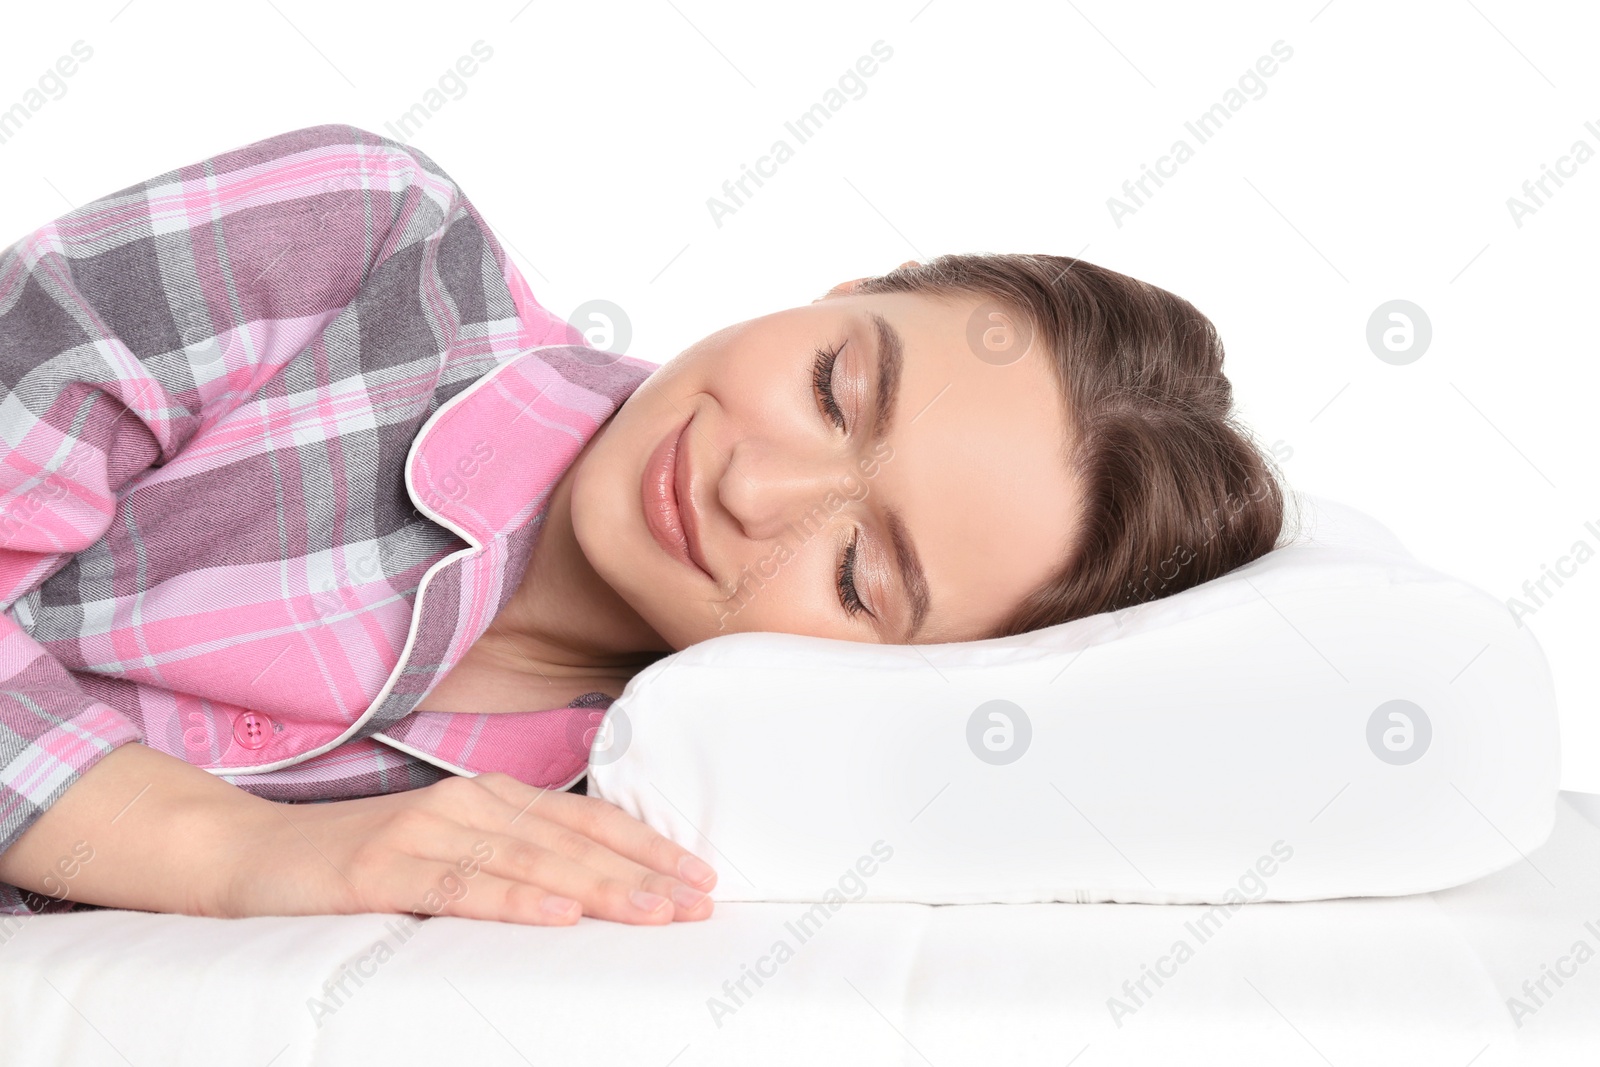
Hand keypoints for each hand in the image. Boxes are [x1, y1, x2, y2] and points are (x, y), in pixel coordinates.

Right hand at [222, 773, 716, 924]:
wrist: (247, 853)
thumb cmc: (359, 860)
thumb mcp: (447, 851)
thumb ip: (509, 860)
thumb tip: (586, 892)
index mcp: (490, 798)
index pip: (586, 823)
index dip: (646, 848)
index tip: (700, 876)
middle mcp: (467, 804)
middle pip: (571, 842)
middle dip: (642, 873)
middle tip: (699, 902)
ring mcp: (424, 831)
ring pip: (529, 862)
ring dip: (598, 888)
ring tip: (654, 910)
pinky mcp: (382, 868)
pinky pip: (460, 887)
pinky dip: (514, 901)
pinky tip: (557, 917)